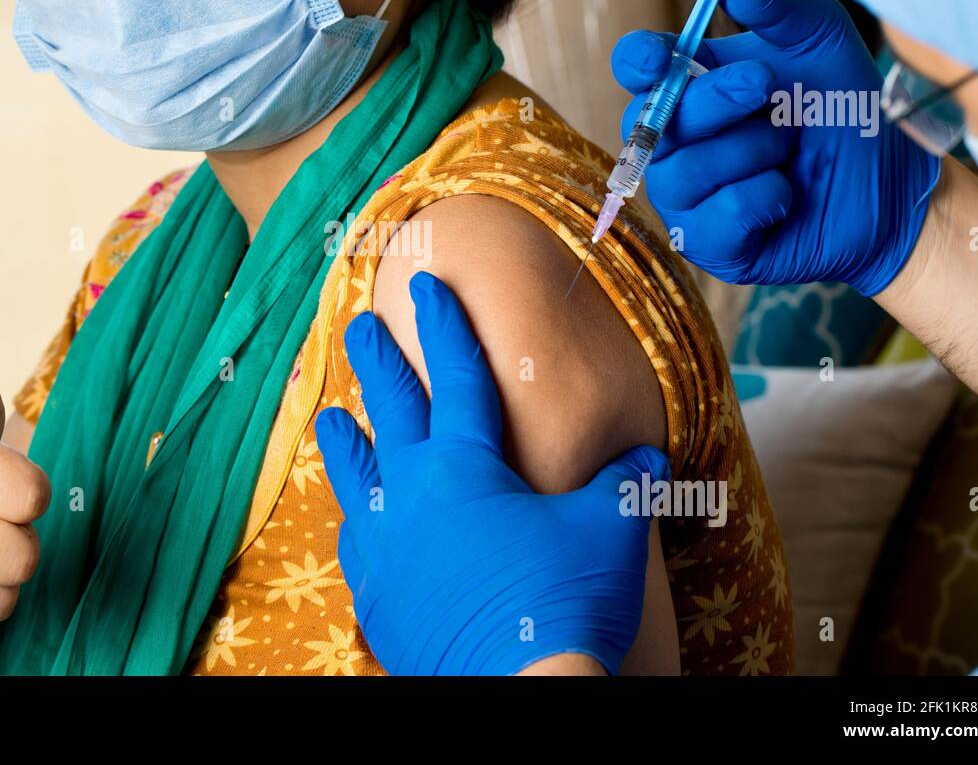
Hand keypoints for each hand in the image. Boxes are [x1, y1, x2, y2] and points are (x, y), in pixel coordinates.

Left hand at [314, 271, 669, 675]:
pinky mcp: (376, 595)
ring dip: (344, 440)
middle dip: (377, 360)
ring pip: (356, 475)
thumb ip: (622, 485)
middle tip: (357, 324)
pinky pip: (356, 541)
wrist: (515, 691)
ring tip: (330, 414)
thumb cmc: (562, 602)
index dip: (446, 325)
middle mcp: (412, 494)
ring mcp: (385, 546)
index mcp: (464, 465)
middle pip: (390, 410)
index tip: (428, 286)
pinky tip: (356, 518)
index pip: (457, 376)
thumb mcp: (609, 532)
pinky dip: (354, 518)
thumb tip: (647, 459)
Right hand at [611, 0, 939, 295]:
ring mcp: (684, 197)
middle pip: (648, 122)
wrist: (890, 182)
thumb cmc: (842, 106)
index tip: (663, 58)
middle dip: (713, 101)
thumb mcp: (820, 39)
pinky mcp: (707, 245)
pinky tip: (786, 193)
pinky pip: (712, 219)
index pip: (635, 70)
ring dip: (750, 152)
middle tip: (770, 88)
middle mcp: (673, 142)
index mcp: (687, 85)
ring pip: (680, 173)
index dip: (638, 63)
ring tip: (788, 148)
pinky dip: (761, 199)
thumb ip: (775, 3)